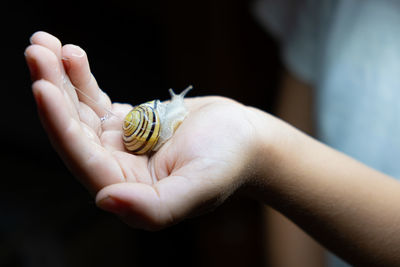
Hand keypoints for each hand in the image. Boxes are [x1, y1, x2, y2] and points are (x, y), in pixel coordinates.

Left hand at [25, 32, 262, 229]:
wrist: (245, 137)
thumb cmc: (228, 162)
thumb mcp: (199, 188)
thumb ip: (155, 207)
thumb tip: (105, 200)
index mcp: (129, 190)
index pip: (83, 157)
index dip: (60, 124)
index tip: (42, 85)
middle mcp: (118, 170)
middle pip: (74, 130)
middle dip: (53, 91)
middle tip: (38, 51)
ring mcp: (120, 144)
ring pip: (79, 112)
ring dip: (60, 78)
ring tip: (45, 44)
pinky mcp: (127, 123)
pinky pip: (96, 100)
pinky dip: (81, 77)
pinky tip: (72, 55)